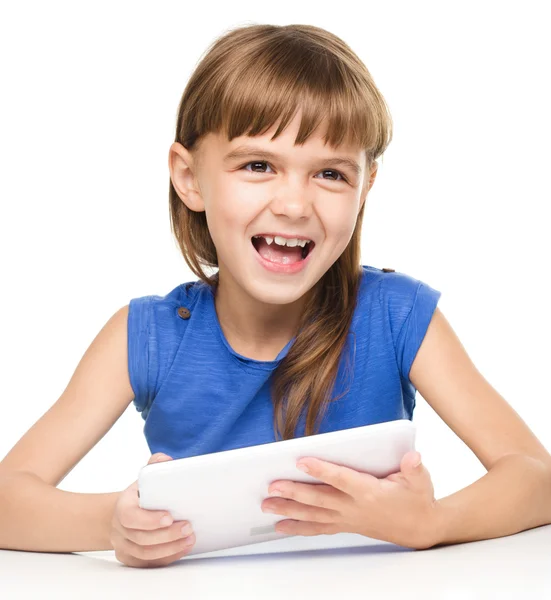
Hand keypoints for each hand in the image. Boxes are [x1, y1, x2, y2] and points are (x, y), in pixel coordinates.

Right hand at [109, 453, 195, 567]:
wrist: (123, 513)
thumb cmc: (139, 495)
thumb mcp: (144, 477)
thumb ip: (155, 465)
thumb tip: (167, 461)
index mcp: (122, 507)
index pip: (130, 517)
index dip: (149, 520)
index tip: (170, 517)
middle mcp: (119, 529)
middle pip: (141, 538)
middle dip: (167, 535)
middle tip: (188, 527)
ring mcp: (123, 546)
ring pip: (145, 554)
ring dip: (170, 548)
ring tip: (190, 538)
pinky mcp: (131, 558)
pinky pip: (148, 564)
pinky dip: (166, 558)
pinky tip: (182, 548)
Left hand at [261, 451, 440, 549]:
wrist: (421, 528)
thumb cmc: (417, 499)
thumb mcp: (420, 480)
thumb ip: (414, 467)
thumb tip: (412, 456)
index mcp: (370, 492)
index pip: (341, 479)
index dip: (322, 470)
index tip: (301, 460)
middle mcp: (355, 507)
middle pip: (320, 499)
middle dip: (294, 493)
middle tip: (272, 486)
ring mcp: (348, 519)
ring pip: (314, 515)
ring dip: (289, 511)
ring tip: (267, 506)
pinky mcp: (346, 525)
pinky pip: (318, 528)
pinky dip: (299, 527)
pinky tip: (281, 526)